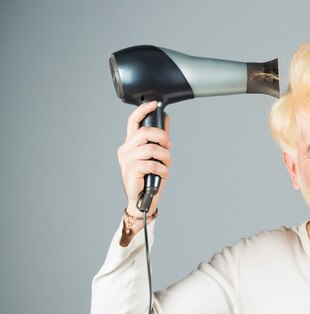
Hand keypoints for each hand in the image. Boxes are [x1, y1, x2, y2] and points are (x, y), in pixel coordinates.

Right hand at [117, 101, 170, 215]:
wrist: (143, 199)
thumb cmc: (149, 177)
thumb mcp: (156, 155)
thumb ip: (159, 139)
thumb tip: (166, 119)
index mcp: (131, 143)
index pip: (133, 121)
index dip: (143, 110)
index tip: (154, 103)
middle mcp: (126, 149)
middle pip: (145, 132)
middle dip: (162, 137)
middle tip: (168, 147)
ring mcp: (126, 159)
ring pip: (152, 149)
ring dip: (165, 157)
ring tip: (166, 166)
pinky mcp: (130, 169)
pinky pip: (152, 164)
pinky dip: (163, 170)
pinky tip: (163, 174)